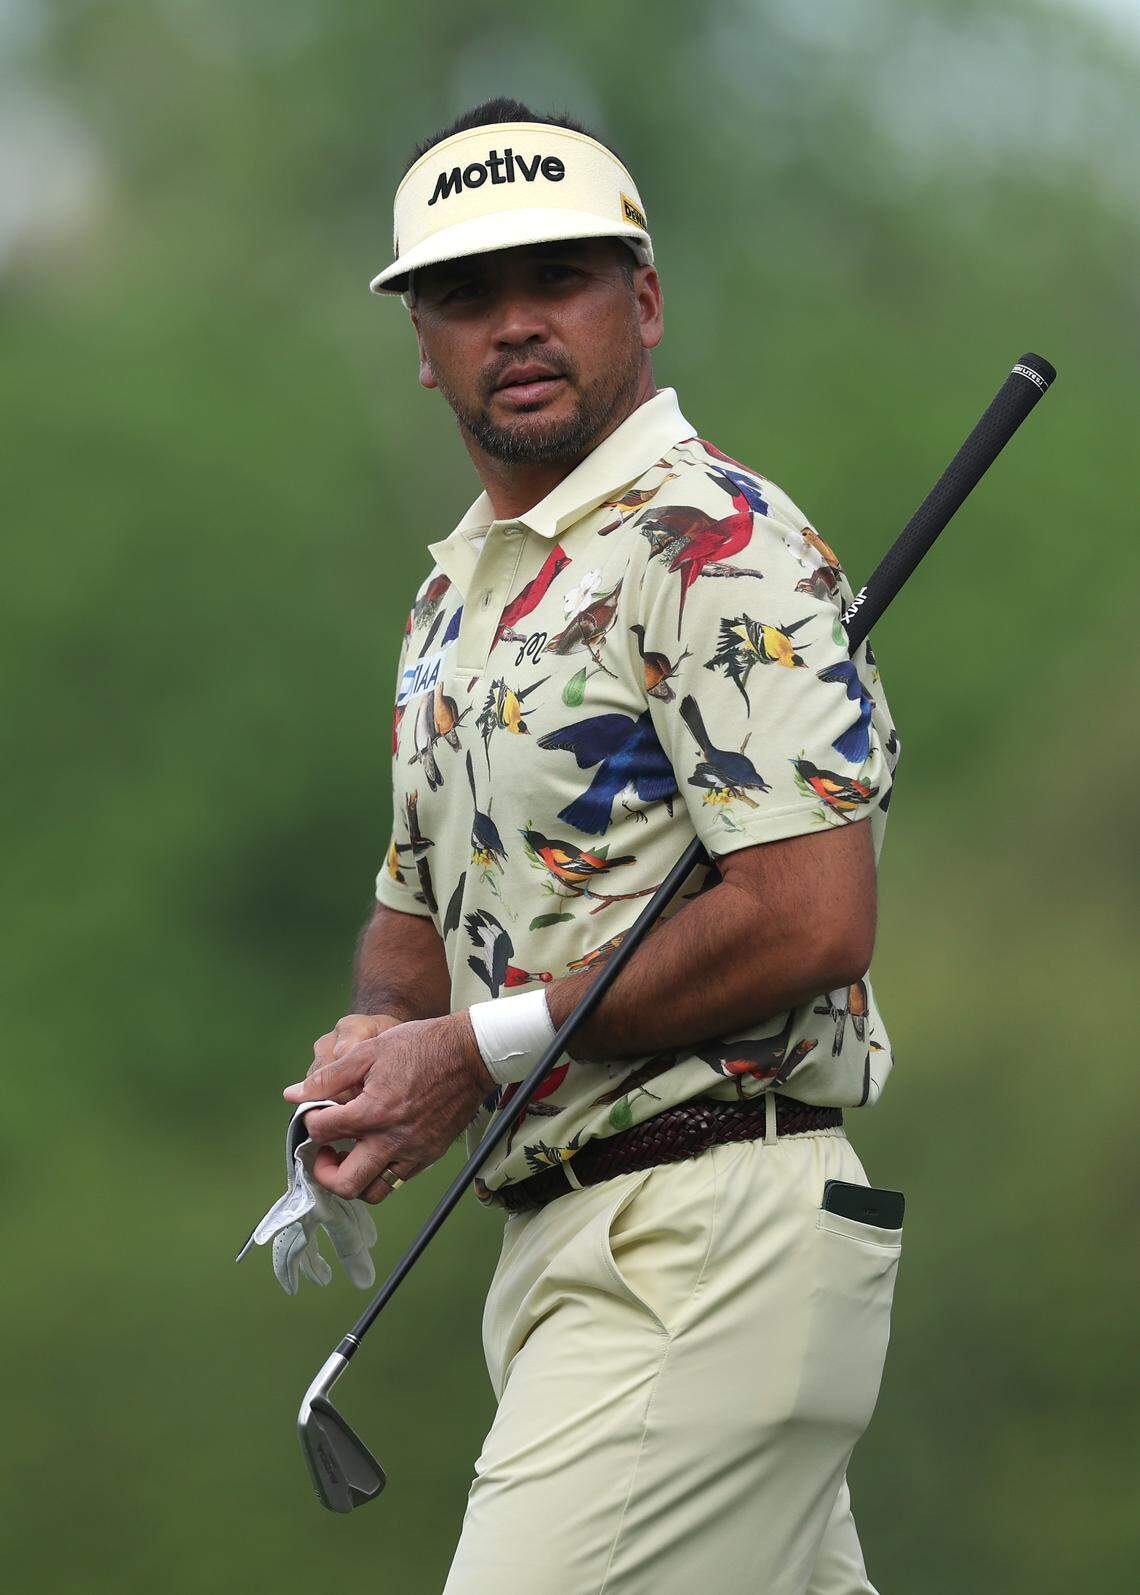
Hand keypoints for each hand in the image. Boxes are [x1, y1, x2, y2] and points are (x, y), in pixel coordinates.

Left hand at [282, 1012, 492, 1202]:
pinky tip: (378, 1148)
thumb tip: (294, 1093)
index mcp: (373, 1112)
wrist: (470, 1053)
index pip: (322, 1133)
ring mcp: (414, 1152)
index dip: (310, 1122)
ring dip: (354, 1179)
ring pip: (374, 1191)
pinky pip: (398, 1178)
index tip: (315, 1114)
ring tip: (350, 1156)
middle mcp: (392, 1140)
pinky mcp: (430, 1155)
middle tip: (325, 1153)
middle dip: (325, 1173)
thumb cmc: (422, 1046)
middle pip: (345, 1184)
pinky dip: (381, 1171)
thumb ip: (328, 1077)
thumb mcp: (369, 1051)